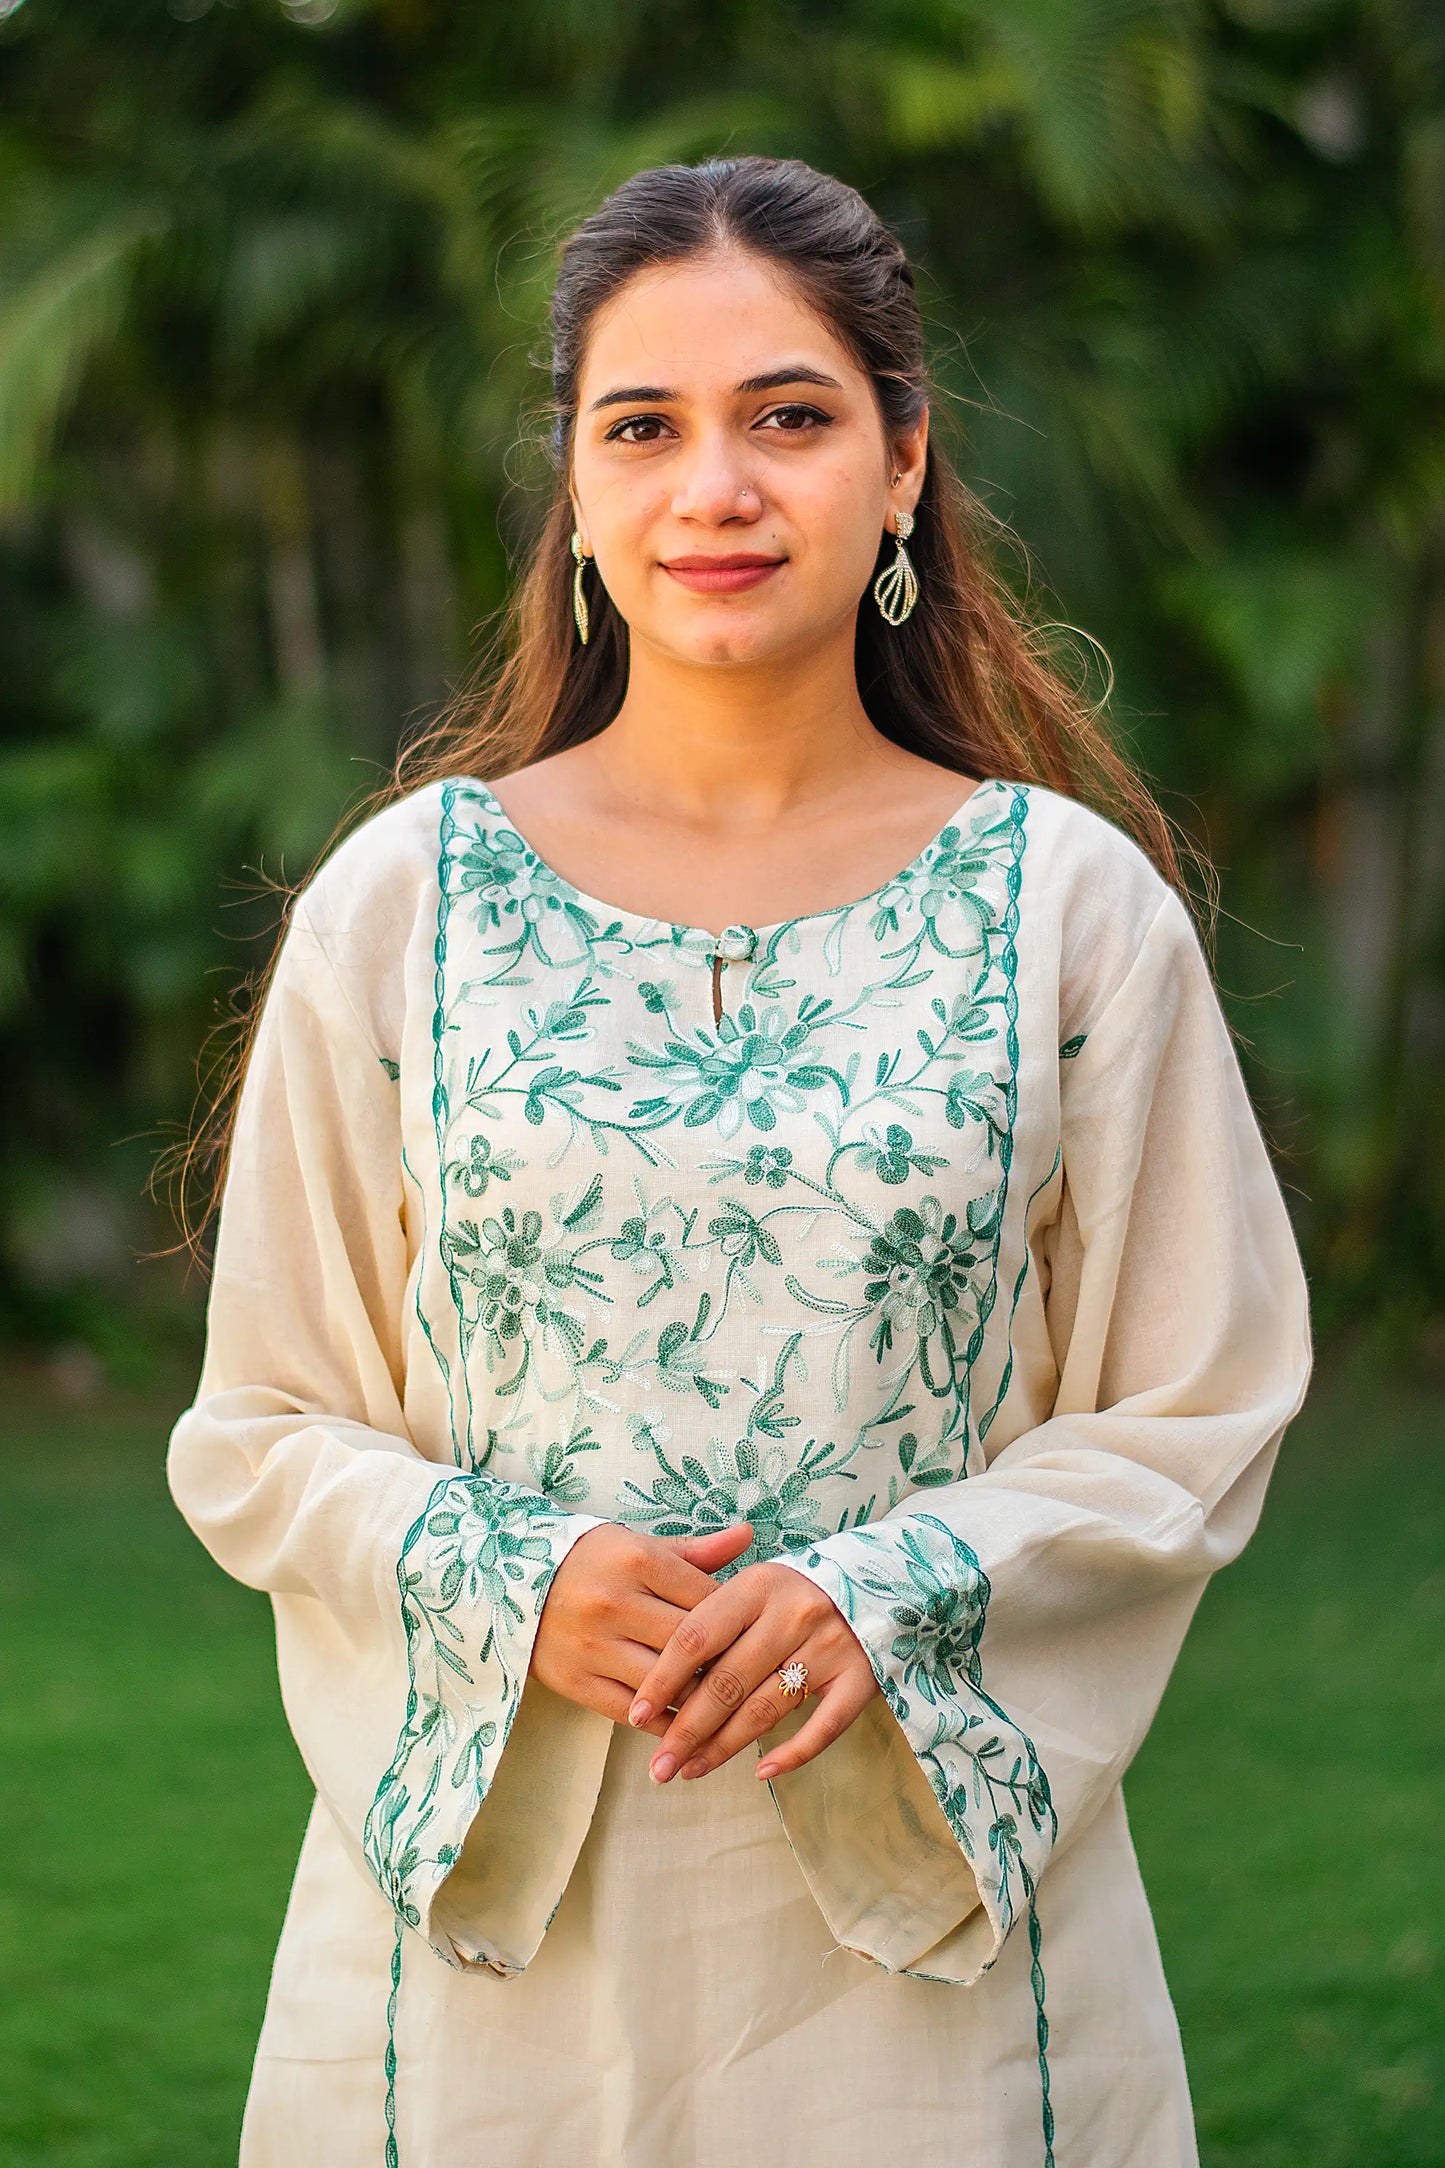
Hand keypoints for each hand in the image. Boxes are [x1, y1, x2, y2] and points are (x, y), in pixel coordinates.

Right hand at [529, 1519, 753, 1736]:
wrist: (511, 1585)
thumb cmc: (592, 1562)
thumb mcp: (640, 1545)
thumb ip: (696, 1550)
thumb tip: (749, 1535)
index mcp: (638, 1561)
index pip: (706, 1598)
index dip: (737, 1621)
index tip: (753, 1635)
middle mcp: (615, 1603)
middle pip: (690, 1644)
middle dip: (723, 1663)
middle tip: (747, 1676)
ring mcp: (593, 1646)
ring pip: (664, 1683)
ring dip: (698, 1699)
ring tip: (723, 1705)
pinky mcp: (576, 1681)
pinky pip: (631, 1712)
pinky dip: (663, 1723)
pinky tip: (685, 1726)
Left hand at [626, 1555, 878, 1783]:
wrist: (875, 1581)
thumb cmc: (791, 1592)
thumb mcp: (751, 1585)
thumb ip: (708, 1618)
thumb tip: (652, 1681)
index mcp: (757, 1585)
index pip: (697, 1638)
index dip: (662, 1680)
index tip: (635, 1716)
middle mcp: (794, 1613)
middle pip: (727, 1682)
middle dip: (686, 1730)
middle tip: (659, 1767)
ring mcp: (830, 1646)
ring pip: (765, 1709)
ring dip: (724, 1747)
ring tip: (690, 1770)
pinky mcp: (861, 1678)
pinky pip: (823, 1726)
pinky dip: (792, 1753)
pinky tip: (760, 1772)